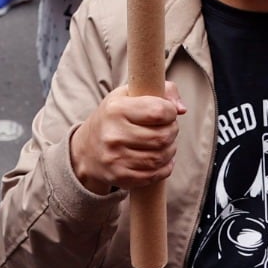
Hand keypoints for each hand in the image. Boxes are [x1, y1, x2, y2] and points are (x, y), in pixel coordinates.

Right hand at [70, 81, 185, 193]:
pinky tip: (161, 159)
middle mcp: (113, 134)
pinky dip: (164, 168)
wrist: (86, 149)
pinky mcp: (120, 177)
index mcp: (116, 109)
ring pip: (160, 157)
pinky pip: (153, 175)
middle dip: (173, 131)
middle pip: (162, 136)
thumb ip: (161, 91)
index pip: (158, 111)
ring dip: (170, 150)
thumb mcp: (129, 94)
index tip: (168, 112)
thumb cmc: (114, 116)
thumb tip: (181, 109)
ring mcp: (115, 158)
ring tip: (165, 143)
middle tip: (169, 128)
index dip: (171, 112)